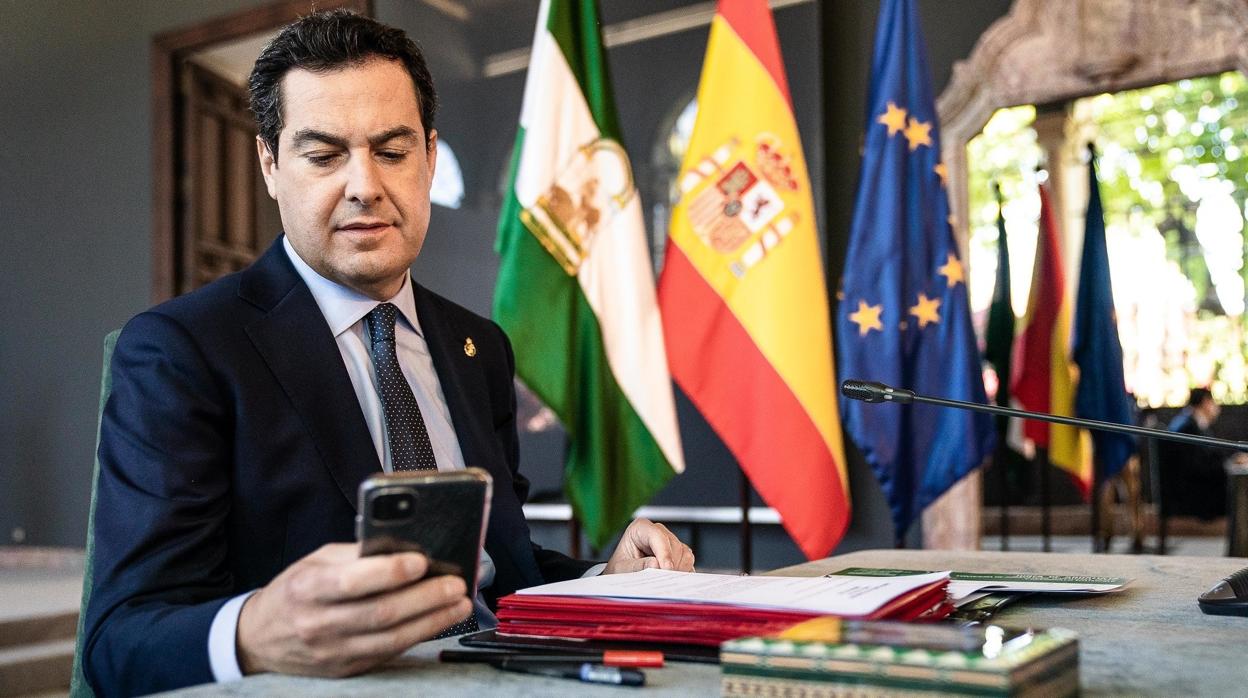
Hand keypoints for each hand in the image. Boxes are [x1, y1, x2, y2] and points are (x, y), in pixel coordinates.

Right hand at [236, 543, 471, 676]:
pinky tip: (439, 620)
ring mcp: (333, 651)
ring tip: (459, 602)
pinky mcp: (347, 668)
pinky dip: (419, 635)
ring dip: (432, 620)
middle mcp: (319, 623)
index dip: (390, 572)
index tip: (421, 561)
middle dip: (425, 597)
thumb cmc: (295, 590)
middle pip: (380, 612)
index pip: (353, 581)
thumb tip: (404, 545)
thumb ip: (356, 555)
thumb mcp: (316, 562)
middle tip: (456, 583)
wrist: (260, 638)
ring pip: (391, 638)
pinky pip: (390, 652)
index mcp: (308, 588)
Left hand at [603, 519, 694, 573]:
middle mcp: (657, 532)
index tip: (666, 569)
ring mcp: (670, 543)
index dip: (664, 553)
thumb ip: (637, 566)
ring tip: (664, 582)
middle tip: (663, 581)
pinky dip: (683, 573)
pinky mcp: (678, 554)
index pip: (657, 536)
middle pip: (674, 545)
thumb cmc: (619, 569)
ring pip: (685, 554)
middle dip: (671, 565)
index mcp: (640, 528)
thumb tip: (656, 565)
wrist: (622, 576)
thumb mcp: (622, 569)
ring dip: (678, 570)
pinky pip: (688, 562)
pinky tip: (671, 581)